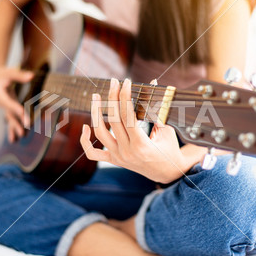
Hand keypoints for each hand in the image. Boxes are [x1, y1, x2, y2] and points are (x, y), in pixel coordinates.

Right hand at [0, 67, 33, 141]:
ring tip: (21, 136)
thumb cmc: (3, 74)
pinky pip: (11, 119)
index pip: (7, 101)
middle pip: (9, 113)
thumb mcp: (10, 72)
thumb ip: (20, 75)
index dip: (14, 107)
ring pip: (10, 118)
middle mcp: (0, 102)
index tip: (22, 112)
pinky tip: (14, 138)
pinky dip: (14, 128)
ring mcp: (4, 107)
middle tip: (24, 129)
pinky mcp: (9, 109)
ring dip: (15, 127)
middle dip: (16, 121)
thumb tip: (32, 76)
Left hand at [80, 78, 194, 183]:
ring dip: (95, 113)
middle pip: (113, 120)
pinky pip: (92, 153)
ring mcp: (118, 157)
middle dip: (113, 97)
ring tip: (96, 97)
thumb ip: (157, 108)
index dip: (125, 97)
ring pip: (100, 133)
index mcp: (141, 145)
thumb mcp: (167, 130)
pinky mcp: (114, 160)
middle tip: (113, 82)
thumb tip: (154, 82)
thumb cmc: (170, 149)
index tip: (126, 82)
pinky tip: (86, 126)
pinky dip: (85, 140)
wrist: (168, 173)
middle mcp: (127, 152)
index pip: (128, 116)